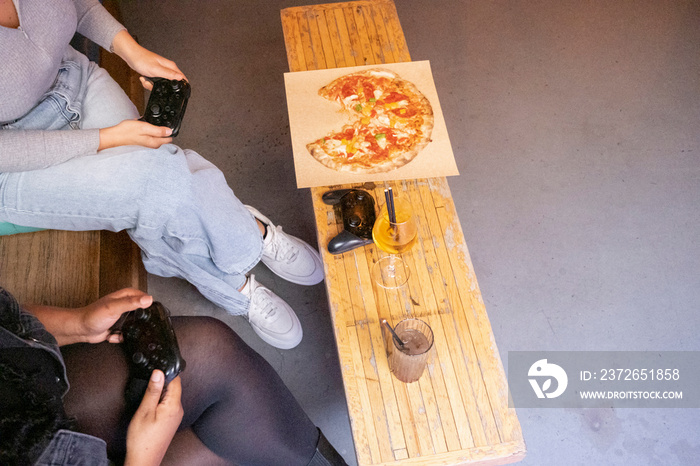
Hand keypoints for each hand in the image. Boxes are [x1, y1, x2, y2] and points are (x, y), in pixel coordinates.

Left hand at [22, 288, 151, 345]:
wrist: (80, 330)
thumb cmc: (93, 315)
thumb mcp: (114, 307)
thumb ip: (131, 303)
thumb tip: (148, 299)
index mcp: (126, 296)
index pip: (145, 297)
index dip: (149, 306)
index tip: (151, 314)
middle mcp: (126, 305)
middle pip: (142, 313)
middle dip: (140, 322)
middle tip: (134, 325)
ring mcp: (123, 317)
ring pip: (136, 325)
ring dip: (130, 331)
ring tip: (120, 331)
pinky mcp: (119, 327)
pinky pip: (128, 334)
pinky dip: (121, 337)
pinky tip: (113, 336)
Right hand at [98, 119, 172, 150]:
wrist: (115, 135)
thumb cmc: (127, 131)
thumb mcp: (144, 127)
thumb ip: (158, 130)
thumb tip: (170, 131)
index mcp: (155, 142)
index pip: (169, 138)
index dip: (168, 129)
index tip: (163, 124)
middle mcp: (153, 144)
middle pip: (163, 135)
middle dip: (159, 127)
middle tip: (149, 123)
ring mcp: (148, 142)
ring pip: (155, 132)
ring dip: (152, 126)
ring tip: (143, 123)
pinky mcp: (143, 139)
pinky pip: (149, 131)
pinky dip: (146, 126)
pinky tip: (140, 124)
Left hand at [113, 30, 185, 81]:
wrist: (130, 55)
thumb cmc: (141, 59)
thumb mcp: (156, 69)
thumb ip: (169, 74)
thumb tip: (181, 78)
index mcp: (170, 66)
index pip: (182, 77)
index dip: (180, 86)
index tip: (174, 91)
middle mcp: (167, 68)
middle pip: (171, 84)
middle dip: (162, 88)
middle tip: (154, 84)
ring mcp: (161, 71)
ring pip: (161, 85)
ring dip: (153, 85)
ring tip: (147, 81)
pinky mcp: (155, 73)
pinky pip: (155, 83)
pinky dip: (148, 83)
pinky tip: (144, 79)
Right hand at [125, 370, 182, 465]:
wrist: (144, 459)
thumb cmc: (142, 439)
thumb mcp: (144, 411)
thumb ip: (153, 390)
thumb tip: (159, 372)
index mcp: (174, 405)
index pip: (176, 380)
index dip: (166, 372)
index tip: (156, 368)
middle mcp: (179, 409)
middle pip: (174, 387)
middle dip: (162, 382)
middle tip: (148, 386)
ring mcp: (176, 415)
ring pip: (170, 395)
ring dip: (160, 392)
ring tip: (148, 398)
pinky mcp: (172, 420)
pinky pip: (168, 404)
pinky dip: (160, 401)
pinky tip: (150, 407)